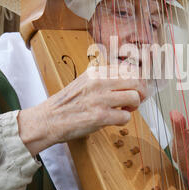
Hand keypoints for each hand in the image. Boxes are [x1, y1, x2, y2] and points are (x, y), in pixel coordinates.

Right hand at [18, 65, 146, 155]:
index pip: (127, 68)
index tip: (136, 87)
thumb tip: (128, 79)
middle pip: (135, 81)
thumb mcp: (84, 82)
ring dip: (133, 106)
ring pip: (134, 97)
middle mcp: (99, 82)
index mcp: (96, 72)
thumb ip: (103, 79)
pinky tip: (114, 121)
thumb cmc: (67, 104)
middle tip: (135, 100)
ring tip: (124, 110)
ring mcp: (100, 99)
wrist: (48, 119)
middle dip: (140, 92)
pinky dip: (123, 120)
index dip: (136, 79)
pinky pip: (125, 117)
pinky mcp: (100, 116)